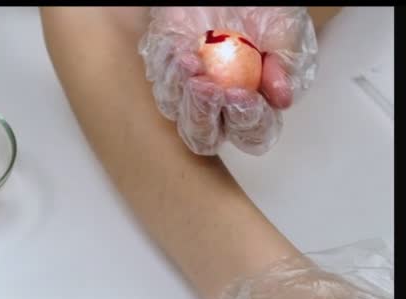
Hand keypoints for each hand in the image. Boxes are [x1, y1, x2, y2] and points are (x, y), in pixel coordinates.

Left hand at [139, 7, 317, 154]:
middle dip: (204, 115)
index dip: (247, 121)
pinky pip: (160, 82)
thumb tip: (282, 99)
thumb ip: (285, 62)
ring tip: (192, 62)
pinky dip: (169, 68)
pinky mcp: (165, 72)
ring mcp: (186, 92)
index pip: (251, 132)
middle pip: (203, 137)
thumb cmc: (259, 10)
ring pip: (175, 112)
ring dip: (183, 91)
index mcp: (253, 106)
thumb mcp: (281, 30)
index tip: (244, 96)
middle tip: (209, 88)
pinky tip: (182, 50)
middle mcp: (217, 107)